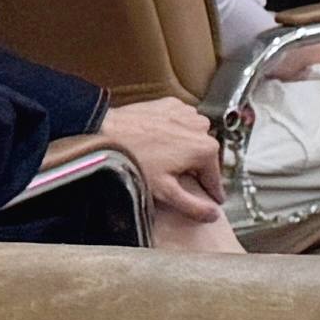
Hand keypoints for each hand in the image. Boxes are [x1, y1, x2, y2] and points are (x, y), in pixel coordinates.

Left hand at [95, 95, 225, 222]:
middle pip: (204, 157)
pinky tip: (156, 141)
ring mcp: (186, 113)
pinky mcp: (171, 105)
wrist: (104, 133)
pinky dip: (173, 131)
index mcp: (205, 150)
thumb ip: (193, 206)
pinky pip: (180, 122)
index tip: (210, 200)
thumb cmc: (130, 160)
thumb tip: (212, 215)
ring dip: (184, 148)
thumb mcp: (164, 192)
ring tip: (161, 159)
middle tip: (171, 179)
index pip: (216, 179)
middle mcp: (201, 128)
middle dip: (192, 168)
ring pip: (193, 138)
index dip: (211, 193)